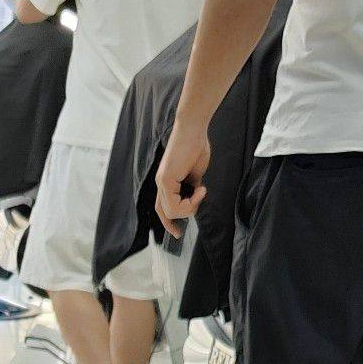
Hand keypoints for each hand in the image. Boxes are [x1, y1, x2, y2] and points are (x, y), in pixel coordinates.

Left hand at [156, 117, 210, 240]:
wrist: (194, 130)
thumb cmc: (196, 147)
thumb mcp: (195, 174)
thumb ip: (192, 188)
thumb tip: (195, 199)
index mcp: (167, 182)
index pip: (163, 208)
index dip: (168, 223)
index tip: (177, 233)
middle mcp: (161, 183)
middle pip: (165, 213)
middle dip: (177, 220)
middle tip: (193, 211)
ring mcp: (162, 182)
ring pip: (172, 211)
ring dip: (191, 207)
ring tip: (201, 191)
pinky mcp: (166, 180)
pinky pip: (175, 205)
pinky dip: (191, 201)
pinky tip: (200, 188)